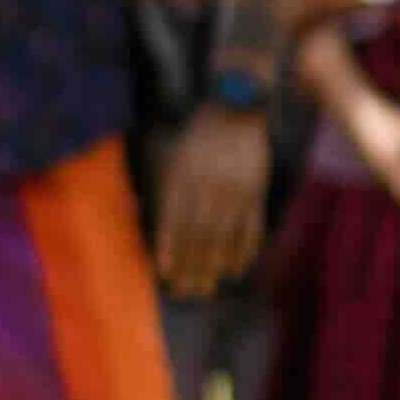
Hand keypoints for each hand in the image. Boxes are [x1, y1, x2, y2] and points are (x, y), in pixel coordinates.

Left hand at [153, 103, 268, 297]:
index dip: (169, 249)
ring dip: (213, 266)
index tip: (165, 273)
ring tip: (206, 286)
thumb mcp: (174, 156)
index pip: (174, 221)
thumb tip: (144, 216)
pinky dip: (242, 252)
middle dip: (191, 267)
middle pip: (198, 236)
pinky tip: (234, 269)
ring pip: (223, 237)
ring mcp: (234, 190)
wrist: (235, 108)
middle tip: (185, 291)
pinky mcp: (256, 192)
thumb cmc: (198, 137)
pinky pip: (249, 230)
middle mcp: (208, 186)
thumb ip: (166, 189)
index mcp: (183, 176)